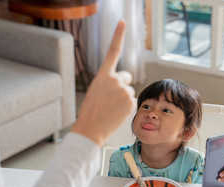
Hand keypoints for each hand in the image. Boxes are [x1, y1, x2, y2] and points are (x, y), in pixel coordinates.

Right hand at [72, 20, 134, 145]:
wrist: (91, 128)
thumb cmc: (91, 111)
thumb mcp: (96, 91)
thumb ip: (108, 83)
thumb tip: (123, 85)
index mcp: (102, 75)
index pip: (112, 51)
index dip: (118, 36)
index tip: (122, 22)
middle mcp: (114, 79)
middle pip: (126, 77)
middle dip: (122, 85)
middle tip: (112, 98)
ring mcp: (123, 90)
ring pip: (129, 91)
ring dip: (123, 98)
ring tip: (111, 108)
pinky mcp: (130, 101)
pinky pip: (132, 100)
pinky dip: (126, 107)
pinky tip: (117, 113)